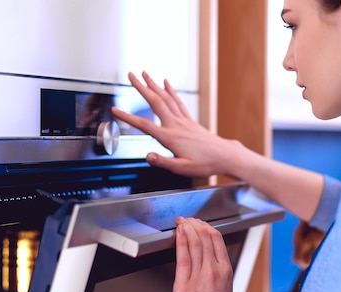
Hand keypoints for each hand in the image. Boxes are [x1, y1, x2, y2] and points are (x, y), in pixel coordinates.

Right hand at [111, 72, 239, 177]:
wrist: (225, 156)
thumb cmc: (206, 164)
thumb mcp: (183, 169)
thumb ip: (163, 162)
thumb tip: (148, 156)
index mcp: (171, 138)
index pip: (145, 126)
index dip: (128, 117)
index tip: (115, 110)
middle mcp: (176, 125)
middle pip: (155, 102)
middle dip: (142, 87)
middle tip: (130, 75)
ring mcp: (184, 121)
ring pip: (166, 98)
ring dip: (154, 85)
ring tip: (144, 74)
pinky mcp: (190, 120)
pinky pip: (178, 101)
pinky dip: (170, 90)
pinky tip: (166, 82)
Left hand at [172, 217, 233, 291]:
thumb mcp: (224, 289)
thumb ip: (217, 272)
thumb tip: (207, 258)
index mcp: (226, 270)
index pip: (217, 239)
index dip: (206, 226)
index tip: (197, 222)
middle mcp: (215, 270)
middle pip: (205, 237)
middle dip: (195, 223)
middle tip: (186, 219)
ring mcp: (200, 277)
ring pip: (195, 243)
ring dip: (187, 227)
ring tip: (181, 222)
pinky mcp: (185, 285)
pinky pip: (183, 257)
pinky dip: (182, 241)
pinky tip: (179, 232)